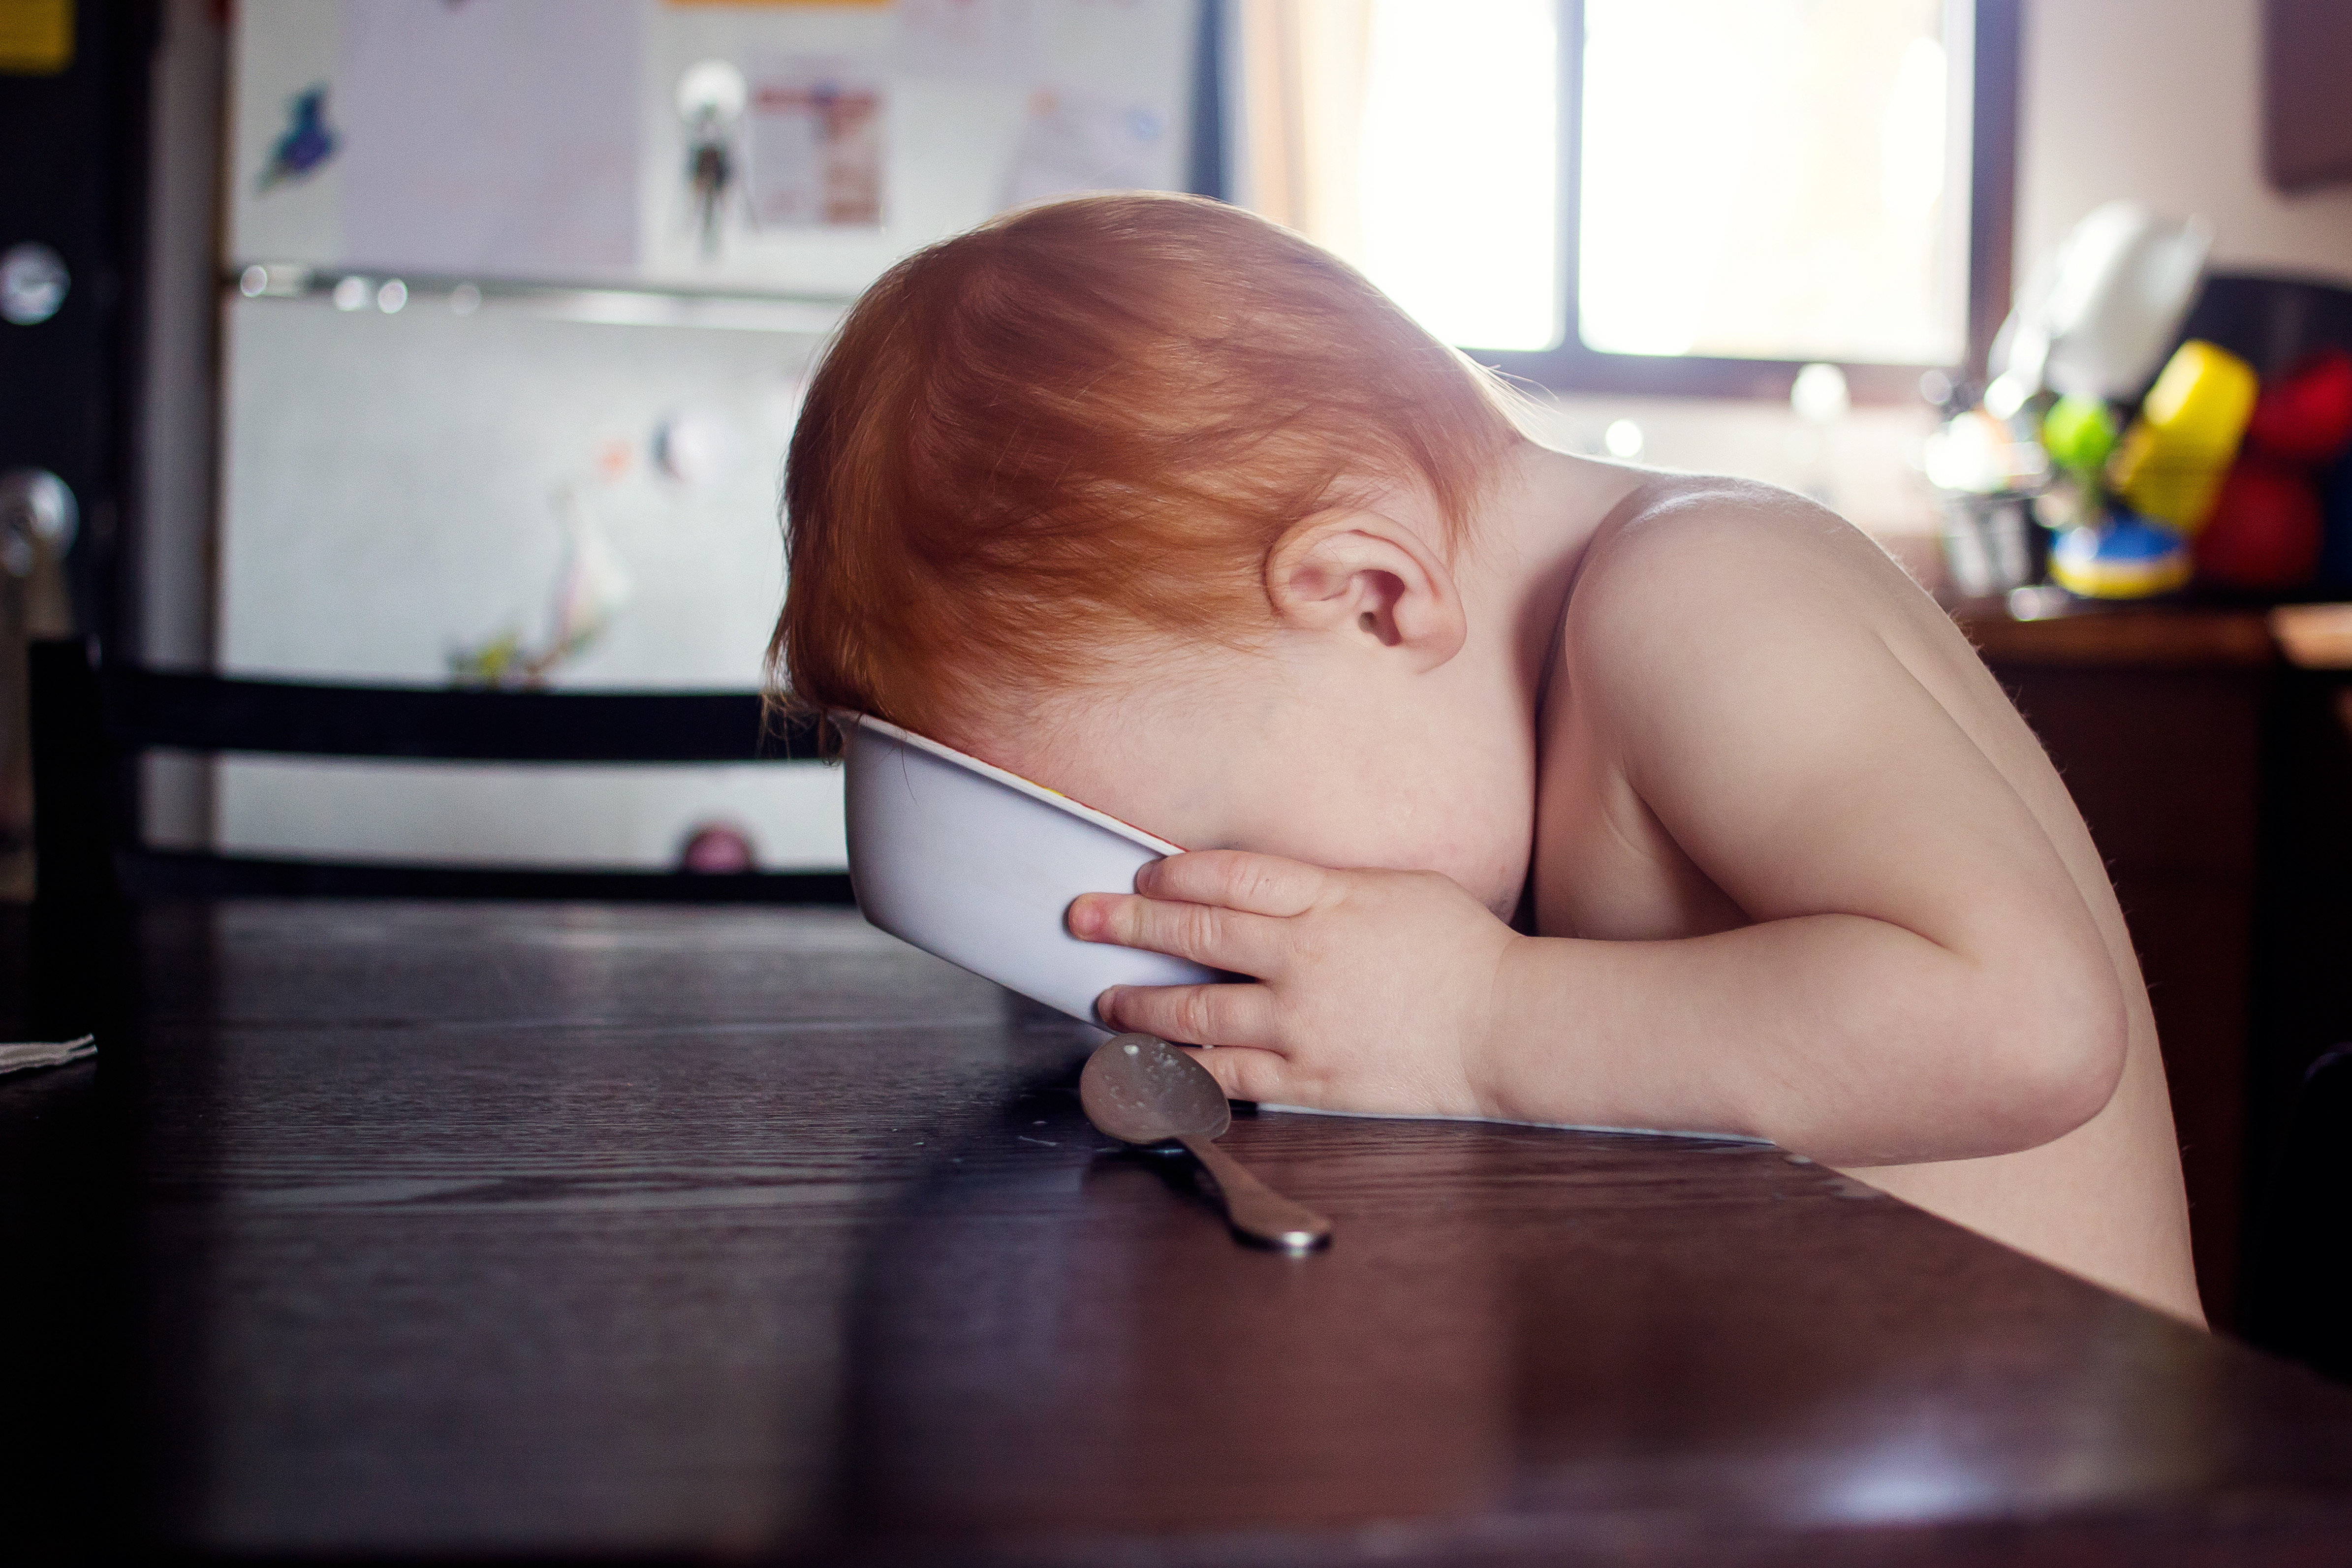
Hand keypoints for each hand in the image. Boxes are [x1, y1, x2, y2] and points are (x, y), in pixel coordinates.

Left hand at [1066, 851, 1519, 1116]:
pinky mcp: (1309, 1080)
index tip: (1139, 875)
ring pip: (1194, 1010)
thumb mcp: (1394, 887)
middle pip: (1194, 933)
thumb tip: (1257, 888)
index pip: (1226, 875)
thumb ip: (1322, 887)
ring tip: (1105, 999)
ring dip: (1138, 1003)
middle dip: (1125, 924)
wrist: (1509, 1028)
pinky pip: (1226, 1076)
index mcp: (1327, 900)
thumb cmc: (1461, 951)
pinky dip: (1179, 1068)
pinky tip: (1150, 1064)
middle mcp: (1303, 959)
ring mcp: (1301, 1025)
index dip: (1171, 873)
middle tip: (1079, 919)